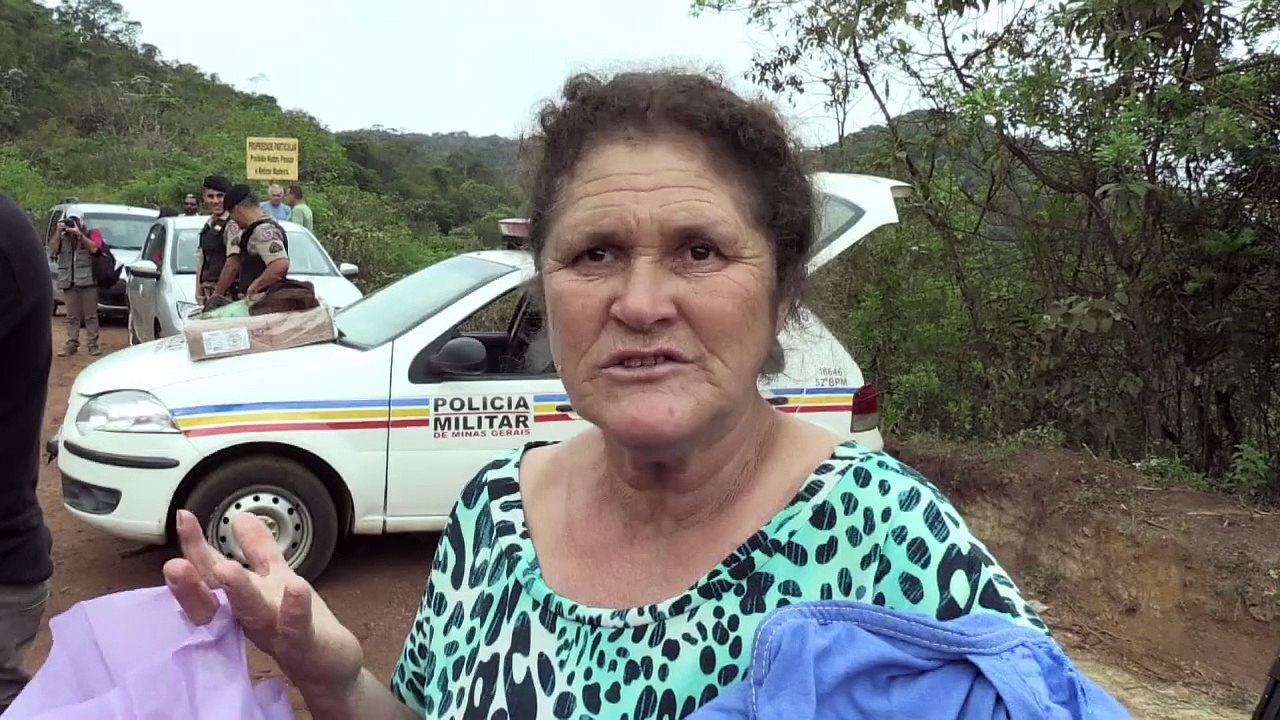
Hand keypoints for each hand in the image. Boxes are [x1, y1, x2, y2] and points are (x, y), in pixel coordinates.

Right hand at [163, 510, 364, 702]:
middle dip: (193, 584)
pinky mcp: (304, 643)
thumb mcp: (275, 579)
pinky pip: (297, 627)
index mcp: (241, 598)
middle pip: (217, 600)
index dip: (195, 547)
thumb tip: (241, 517)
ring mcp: (275, 631)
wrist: (328, 666)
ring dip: (238, 591)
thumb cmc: (295, 623)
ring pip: (251, 612)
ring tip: (227, 570)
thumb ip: (259, 549)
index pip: (210, 573)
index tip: (183, 517)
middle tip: (174, 564)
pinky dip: (294, 608)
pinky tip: (295, 586)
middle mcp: (250, 616)